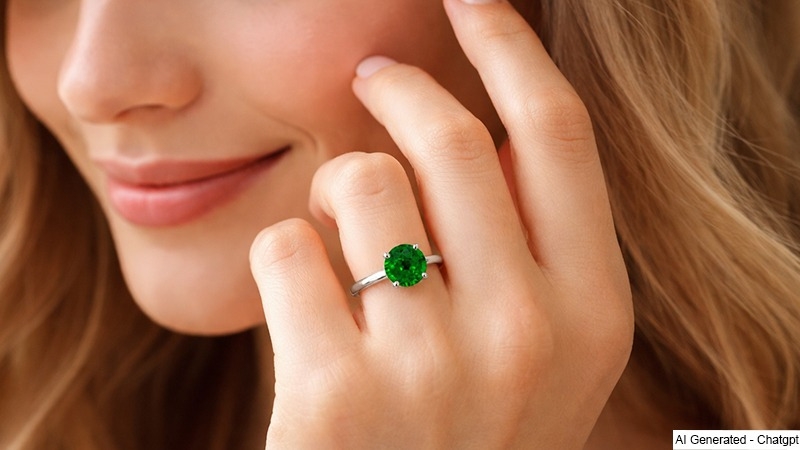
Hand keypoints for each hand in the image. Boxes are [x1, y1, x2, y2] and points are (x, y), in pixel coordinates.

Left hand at [249, 0, 632, 447]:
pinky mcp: (333, 398)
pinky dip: (282, 254)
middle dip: (398, 85)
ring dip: (335, 184)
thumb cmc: (468, 432)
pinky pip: (285, 248)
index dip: (511, 47)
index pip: (559, 137)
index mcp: (591, 316)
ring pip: (358, 183)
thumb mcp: (542, 353)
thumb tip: (482, 128)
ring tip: (336, 228)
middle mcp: (525, 336)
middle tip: (371, 75)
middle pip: (451, 140)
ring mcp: (430, 369)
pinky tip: (298, 304)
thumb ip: (533, 246)